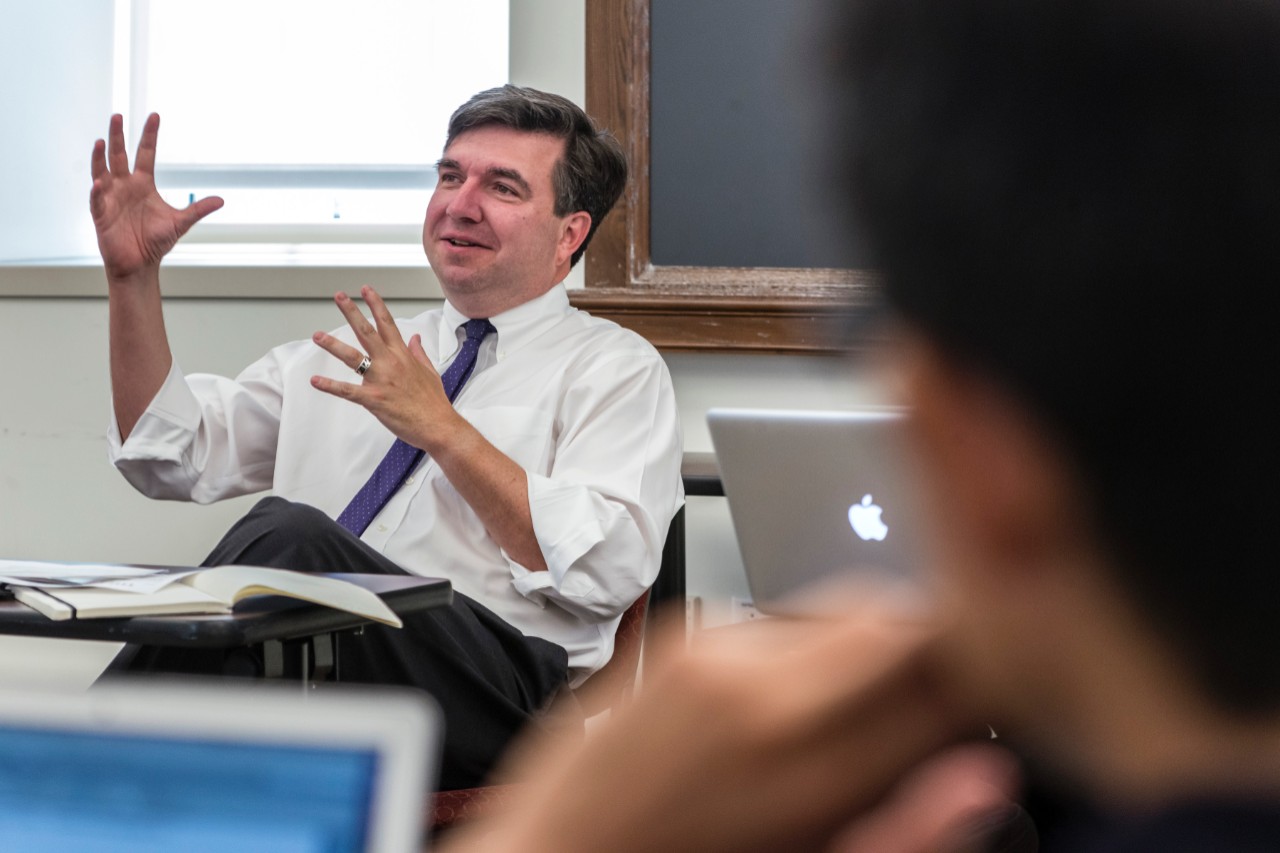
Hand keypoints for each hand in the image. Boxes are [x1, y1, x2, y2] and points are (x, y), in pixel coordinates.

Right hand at [89, 113, 223, 280]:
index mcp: (143, 184)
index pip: (146, 153)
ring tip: (101, 141)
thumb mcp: (180, 222)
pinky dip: (97, 191)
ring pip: (102, 171)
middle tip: (118, 115)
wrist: (139, 264)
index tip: (154, 116)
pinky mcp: (101, 214)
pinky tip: (98, 183)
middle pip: (120, 155)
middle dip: (118, 136)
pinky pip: (97, 200)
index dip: (150, 135)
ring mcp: (111, 197)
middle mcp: (125, 185)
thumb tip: (221, 200)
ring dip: (100, 156)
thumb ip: (198, 209)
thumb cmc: (155, 241)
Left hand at [310, 285, 455, 449]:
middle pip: (367, 331)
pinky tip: (316, 380)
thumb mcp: (430, 372)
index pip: (387, 323)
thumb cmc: (434, 402)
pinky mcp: (374, 399)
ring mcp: (381, 380)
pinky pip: (348, 391)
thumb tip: (415, 338)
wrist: (438, 425)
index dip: (376, 304)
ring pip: (353, 357)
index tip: (366, 290)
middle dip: (351, 312)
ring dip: (333, 345)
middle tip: (339, 296)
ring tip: (318, 335)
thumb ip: (419, 353)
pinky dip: (330, 386)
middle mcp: (390, 362)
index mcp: (402, 355)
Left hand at [444, 602, 985, 852]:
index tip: (990, 698)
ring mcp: (707, 648)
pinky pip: (773, 616)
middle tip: (927, 706)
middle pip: (896, 615)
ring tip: (842, 715)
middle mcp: (755, 682)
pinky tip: (780, 704)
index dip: (982, 673)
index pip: (938, 666)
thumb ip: (902, 827)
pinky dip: (802, 647)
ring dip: (865, 644)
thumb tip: (984, 778)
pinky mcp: (675, 636)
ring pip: (838, 605)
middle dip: (931, 647)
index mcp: (800, 758)